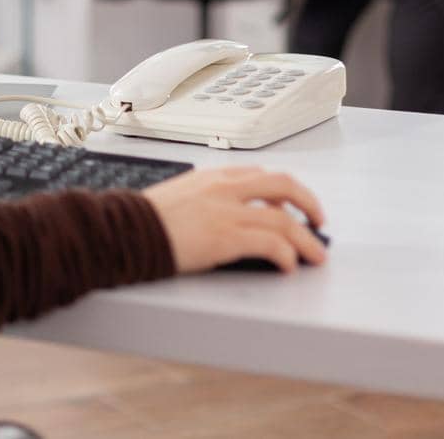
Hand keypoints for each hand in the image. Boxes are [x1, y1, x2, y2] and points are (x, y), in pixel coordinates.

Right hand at [144, 166, 327, 273]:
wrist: (125, 231)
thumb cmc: (144, 220)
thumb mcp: (180, 196)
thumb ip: (206, 199)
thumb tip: (227, 217)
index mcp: (212, 177)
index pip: (261, 176)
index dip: (286, 191)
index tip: (295, 205)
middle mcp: (224, 188)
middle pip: (283, 186)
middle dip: (309, 204)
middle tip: (318, 222)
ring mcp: (226, 212)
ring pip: (284, 220)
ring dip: (306, 240)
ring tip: (315, 256)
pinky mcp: (226, 237)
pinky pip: (271, 244)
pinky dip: (286, 256)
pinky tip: (287, 267)